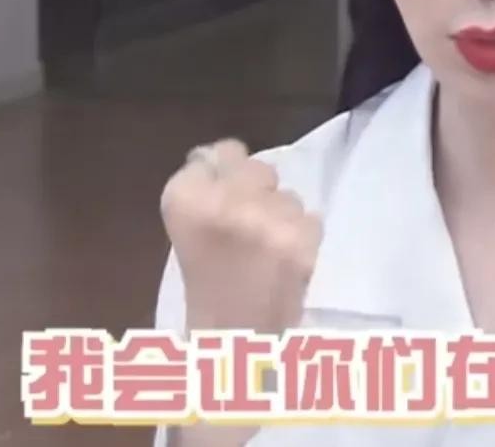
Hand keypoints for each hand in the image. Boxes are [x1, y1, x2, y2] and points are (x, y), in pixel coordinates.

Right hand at [160, 139, 321, 333]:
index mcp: (182, 198)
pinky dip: (303, 239)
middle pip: (257, 167)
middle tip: (246, 229)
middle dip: (256, 192)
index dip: (225, 175)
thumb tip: (224, 152)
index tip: (222, 201)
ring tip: (264, 251)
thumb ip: (202, 183)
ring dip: (281, 217)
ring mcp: (264, 220)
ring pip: (288, 195)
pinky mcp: (299, 240)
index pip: (221, 152)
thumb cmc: (205, 284)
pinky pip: (312, 218)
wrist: (231, 343)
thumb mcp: (186, 227)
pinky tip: (284, 262)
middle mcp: (221, 202)